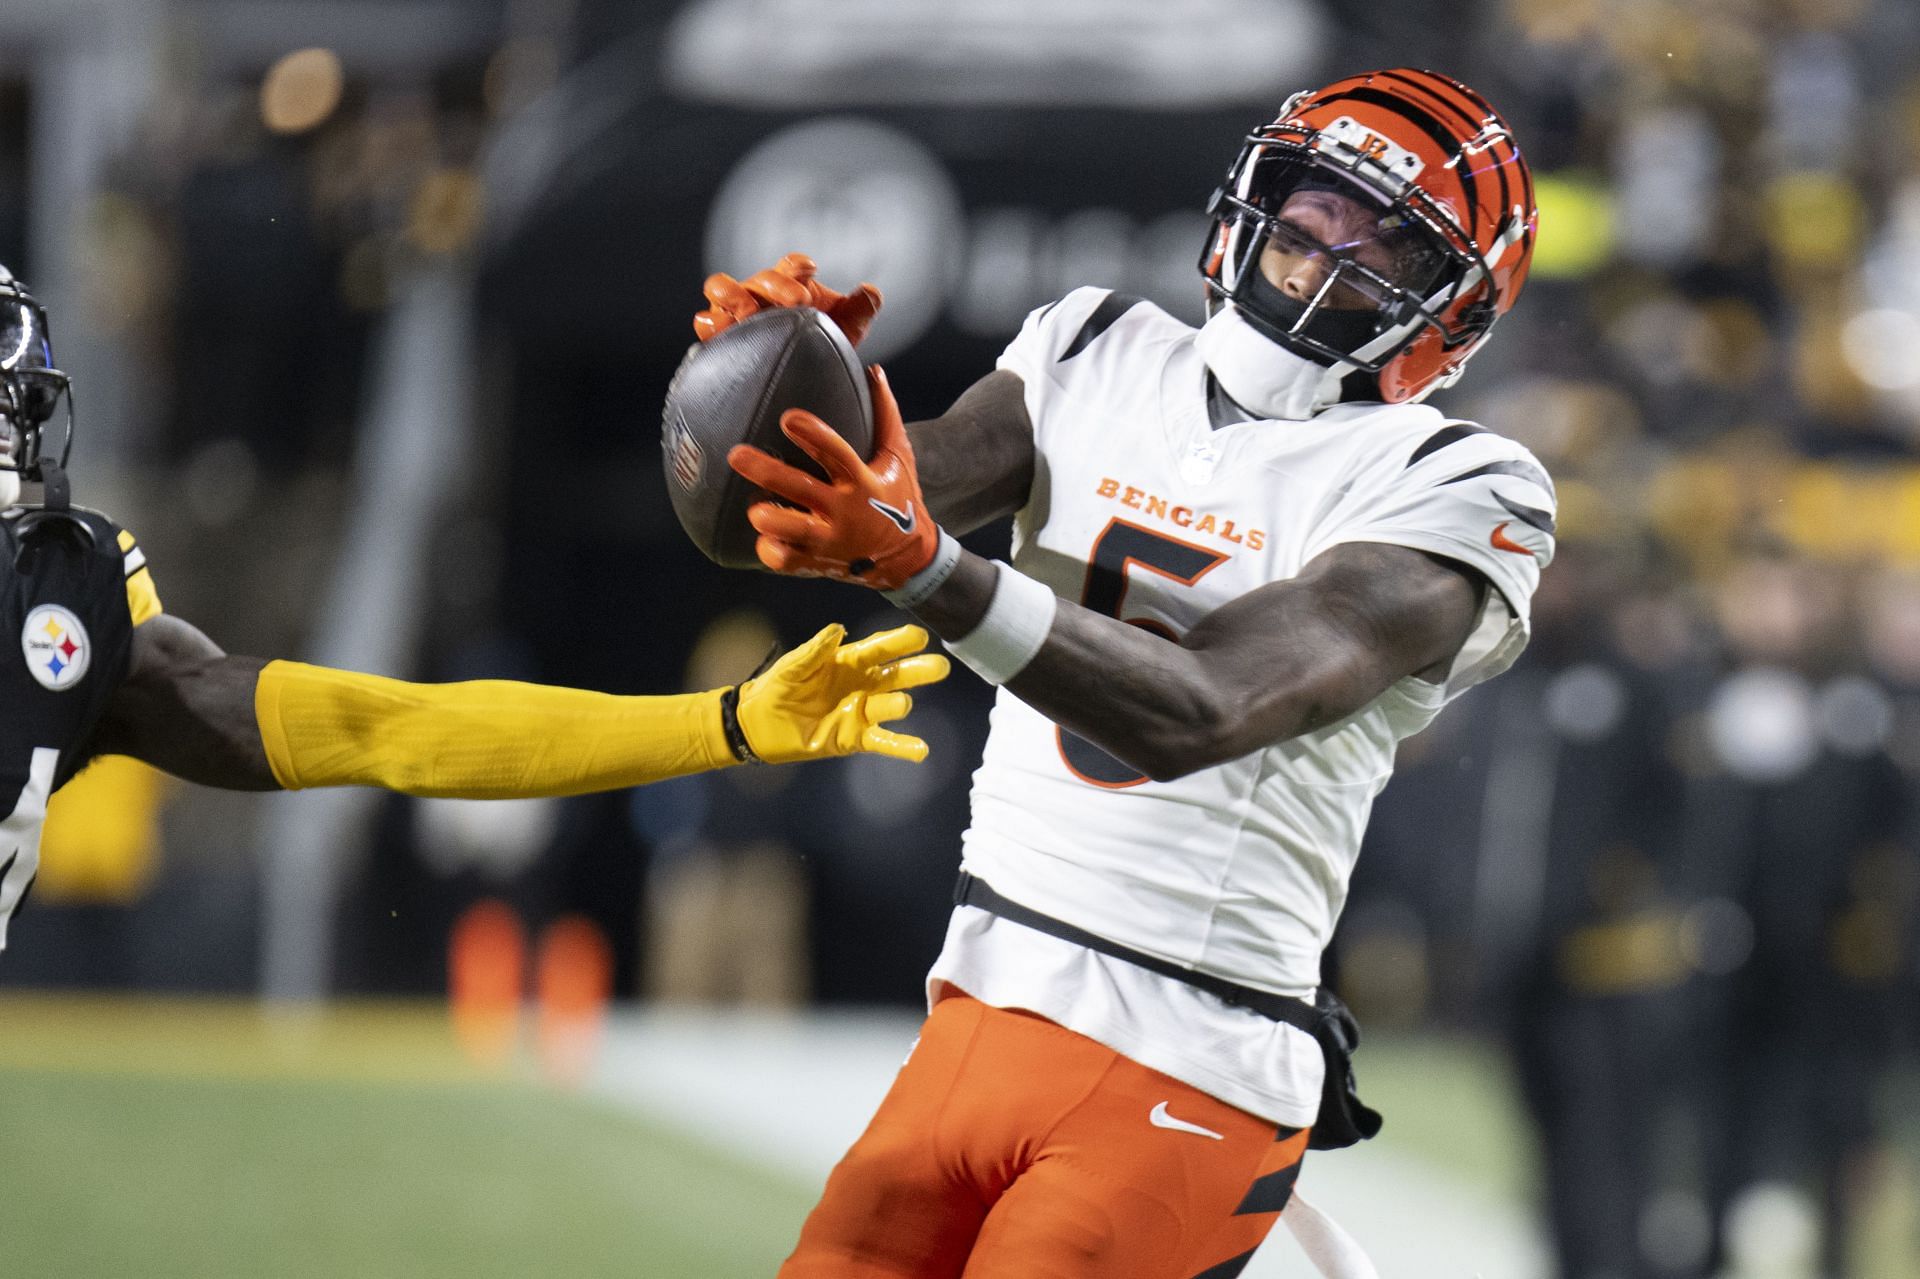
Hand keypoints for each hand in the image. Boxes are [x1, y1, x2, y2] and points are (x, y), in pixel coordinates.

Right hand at [693, 252, 882, 346]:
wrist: (798, 381)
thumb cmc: (820, 347)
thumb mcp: (846, 331)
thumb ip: (860, 310)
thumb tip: (872, 292)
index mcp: (788, 284)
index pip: (790, 265)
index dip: (797, 265)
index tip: (811, 271)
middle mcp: (759, 292)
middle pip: (759, 277)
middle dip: (776, 285)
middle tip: (797, 302)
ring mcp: (735, 312)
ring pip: (719, 287)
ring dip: (734, 295)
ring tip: (750, 312)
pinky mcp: (718, 336)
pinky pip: (704, 322)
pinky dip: (709, 322)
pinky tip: (722, 331)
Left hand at [728, 366, 936, 589]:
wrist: (908, 559)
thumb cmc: (899, 497)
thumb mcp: (899, 457)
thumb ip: (886, 414)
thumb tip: (874, 370)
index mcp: (862, 481)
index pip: (837, 454)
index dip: (813, 435)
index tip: (787, 417)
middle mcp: (845, 511)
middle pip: (802, 489)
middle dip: (768, 472)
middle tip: (736, 454)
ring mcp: (830, 540)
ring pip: (793, 531)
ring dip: (770, 519)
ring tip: (753, 508)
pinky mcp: (819, 562)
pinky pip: (788, 560)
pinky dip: (772, 551)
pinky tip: (761, 538)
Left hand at [736, 622, 948, 763]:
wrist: (758, 725)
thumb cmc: (776, 688)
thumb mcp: (793, 666)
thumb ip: (815, 651)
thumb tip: (837, 629)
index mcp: (847, 662)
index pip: (878, 649)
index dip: (899, 642)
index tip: (920, 636)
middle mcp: (861, 685)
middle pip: (895, 676)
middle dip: (916, 671)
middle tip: (939, 667)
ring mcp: (860, 712)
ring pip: (889, 706)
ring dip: (897, 704)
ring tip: (901, 703)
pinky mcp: (855, 738)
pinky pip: (883, 741)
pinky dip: (902, 747)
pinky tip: (921, 751)